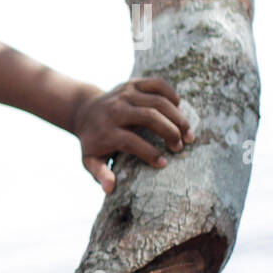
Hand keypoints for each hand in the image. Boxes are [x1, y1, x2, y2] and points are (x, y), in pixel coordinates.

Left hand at [72, 77, 194, 193]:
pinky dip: (172, 94)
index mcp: (105, 131)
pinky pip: (158, 84)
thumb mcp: (90, 159)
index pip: (130, 141)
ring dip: (178, 117)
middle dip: (170, 132)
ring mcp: (125, 94)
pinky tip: (179, 109)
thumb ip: (99, 174)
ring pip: (158, 101)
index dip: (149, 153)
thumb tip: (110, 189)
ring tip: (188, 133)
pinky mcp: (132, 83)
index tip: (163, 163)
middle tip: (180, 147)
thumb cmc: (93, 141)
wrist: (84, 111)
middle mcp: (115, 110)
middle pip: (149, 116)